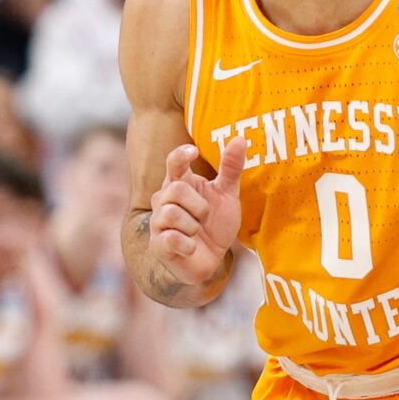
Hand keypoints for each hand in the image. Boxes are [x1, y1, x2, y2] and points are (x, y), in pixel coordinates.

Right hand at [147, 136, 244, 291]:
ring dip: (193, 225)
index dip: (180, 155)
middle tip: (204, 217)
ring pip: (171, 213)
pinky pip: (171, 238)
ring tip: (197, 232)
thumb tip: (240, 138)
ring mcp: (158, 223)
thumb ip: (231, 168)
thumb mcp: (227, 195)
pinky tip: (192, 248)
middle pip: (176, 189)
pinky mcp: (158, 245)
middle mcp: (164, 200)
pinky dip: (188, 245)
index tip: (194, 151)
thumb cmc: (215, 225)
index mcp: (180, 183)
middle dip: (198, 205)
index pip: (174, 163)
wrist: (210, 261)